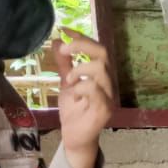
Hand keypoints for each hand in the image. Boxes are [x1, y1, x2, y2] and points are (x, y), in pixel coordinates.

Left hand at [53, 27, 113, 167]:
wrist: (75, 137)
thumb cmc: (74, 111)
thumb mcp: (67, 83)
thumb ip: (65, 64)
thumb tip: (58, 41)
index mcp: (102, 75)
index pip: (98, 49)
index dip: (82, 37)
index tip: (64, 29)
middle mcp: (109, 83)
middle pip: (103, 54)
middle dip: (82, 47)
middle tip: (64, 50)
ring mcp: (109, 97)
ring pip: (101, 70)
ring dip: (80, 70)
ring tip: (68, 80)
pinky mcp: (105, 110)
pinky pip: (95, 90)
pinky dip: (81, 87)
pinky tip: (74, 94)